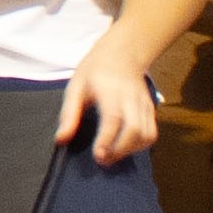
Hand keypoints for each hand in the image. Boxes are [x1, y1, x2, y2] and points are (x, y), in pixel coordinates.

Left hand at [59, 45, 163, 162]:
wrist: (122, 53)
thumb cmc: (95, 71)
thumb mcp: (75, 86)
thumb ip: (68, 114)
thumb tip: (61, 139)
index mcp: (111, 91)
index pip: (114, 118)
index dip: (107, 140)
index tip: (97, 155)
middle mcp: (132, 99)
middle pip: (135, 130)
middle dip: (120, 150)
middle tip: (102, 159)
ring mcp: (144, 104)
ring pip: (147, 134)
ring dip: (130, 150)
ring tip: (111, 155)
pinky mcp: (151, 109)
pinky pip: (151, 133)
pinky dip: (139, 145)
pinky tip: (124, 147)